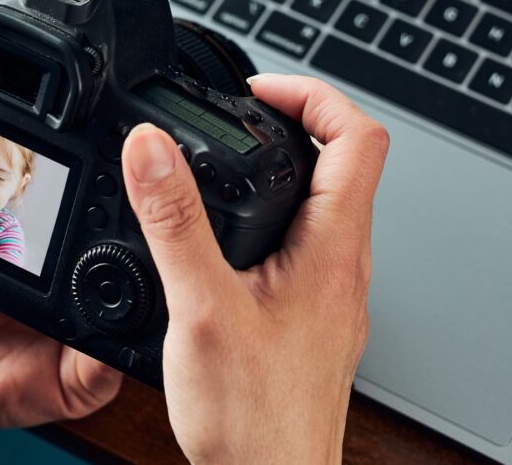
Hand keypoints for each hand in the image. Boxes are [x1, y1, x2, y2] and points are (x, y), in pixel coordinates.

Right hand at [119, 74, 387, 464]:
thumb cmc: (255, 420)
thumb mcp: (200, 308)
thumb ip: (174, 222)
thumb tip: (152, 149)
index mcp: (333, 250)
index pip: (359, 137)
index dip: (312, 94)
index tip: (259, 90)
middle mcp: (345, 267)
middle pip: (345, 163)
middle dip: (293, 123)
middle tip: (239, 115)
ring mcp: (333, 294)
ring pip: (326, 205)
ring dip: (283, 171)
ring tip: (230, 163)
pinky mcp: (314, 318)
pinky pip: (308, 244)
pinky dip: (273, 217)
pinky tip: (228, 237)